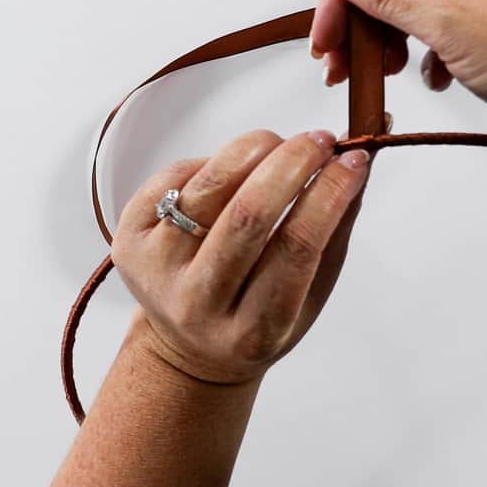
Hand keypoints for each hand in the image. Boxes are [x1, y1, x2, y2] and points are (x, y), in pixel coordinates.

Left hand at [109, 129, 370, 385]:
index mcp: (253, 330)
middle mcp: (198, 306)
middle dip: (292, 163)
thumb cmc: (262, 314)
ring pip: (209, 188)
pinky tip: (236, 169)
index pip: (296, 249)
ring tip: (282, 145)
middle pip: (248, 216)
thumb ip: (337, 230)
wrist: (190, 347)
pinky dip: (215, 160)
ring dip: (255, 149)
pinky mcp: (127, 241)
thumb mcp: (310, 294)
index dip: (329, 196)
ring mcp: (155, 273)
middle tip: (320, 139)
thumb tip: (360, 159)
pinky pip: (175, 177)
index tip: (353, 161)